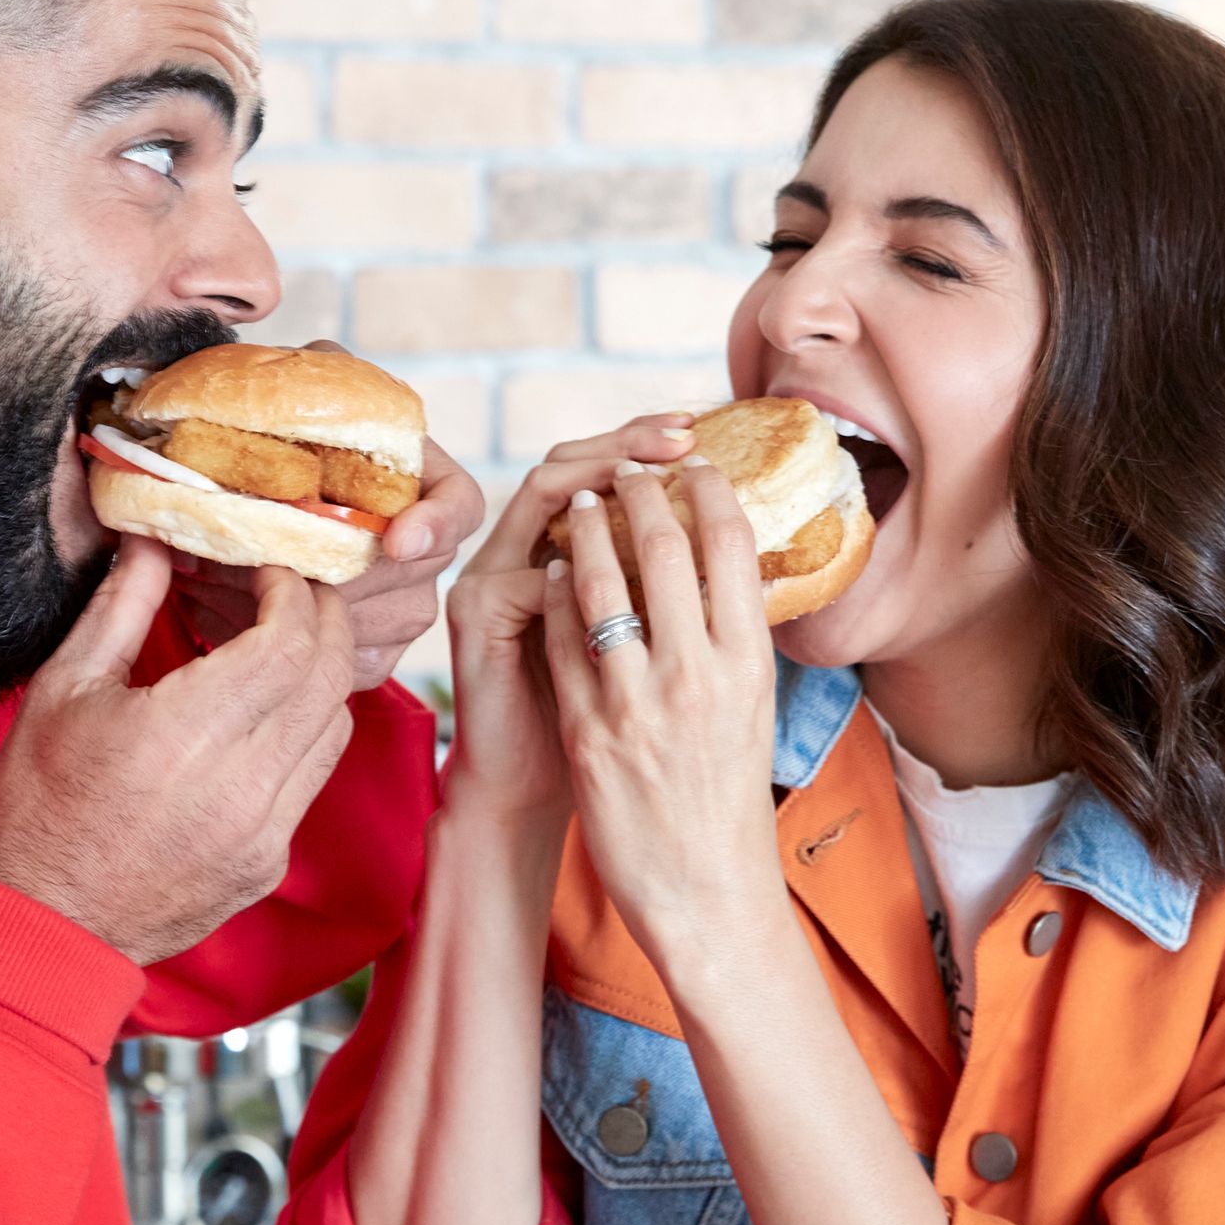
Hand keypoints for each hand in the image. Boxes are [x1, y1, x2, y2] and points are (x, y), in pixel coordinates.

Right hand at [0, 538, 357, 964]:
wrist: (40, 928)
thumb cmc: (35, 810)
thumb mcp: (62, 691)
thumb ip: (119, 608)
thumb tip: (151, 542)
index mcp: (184, 734)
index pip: (290, 640)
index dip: (291, 591)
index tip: (270, 569)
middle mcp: (240, 787)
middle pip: (330, 677)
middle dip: (323, 620)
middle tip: (292, 592)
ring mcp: (263, 834)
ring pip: (336, 728)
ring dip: (321, 676)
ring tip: (283, 647)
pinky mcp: (268, 864)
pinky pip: (312, 780)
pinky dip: (305, 733)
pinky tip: (264, 716)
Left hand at [167, 349, 489, 690]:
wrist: (223, 502)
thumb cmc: (265, 435)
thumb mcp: (293, 387)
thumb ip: (316, 375)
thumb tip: (321, 371)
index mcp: (419, 477)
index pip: (460, 506)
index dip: (437, 524)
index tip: (398, 540)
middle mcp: (423, 545)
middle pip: (409, 578)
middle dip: (336, 574)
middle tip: (263, 559)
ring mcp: (403, 604)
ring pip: (371, 624)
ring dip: (304, 608)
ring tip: (229, 578)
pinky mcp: (371, 652)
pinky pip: (347, 665)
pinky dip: (291, 647)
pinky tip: (241, 612)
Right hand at [440, 416, 699, 824]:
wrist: (527, 791)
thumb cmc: (602, 731)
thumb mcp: (646, 651)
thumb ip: (666, 596)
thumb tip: (748, 547)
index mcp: (561, 553)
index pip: (600, 468)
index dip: (648, 445)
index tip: (706, 437)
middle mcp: (521, 550)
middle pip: (570, 459)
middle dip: (631, 441)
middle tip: (685, 434)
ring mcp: (491, 574)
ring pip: (543, 488)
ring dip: (602, 472)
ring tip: (653, 468)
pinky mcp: (475, 611)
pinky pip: (530, 565)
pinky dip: (576, 555)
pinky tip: (620, 547)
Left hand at [540, 460, 783, 948]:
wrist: (705, 894)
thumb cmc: (731, 800)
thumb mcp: (753, 711)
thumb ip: (734, 642)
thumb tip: (723, 571)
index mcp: (750, 665)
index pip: (731, 548)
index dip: (709, 492)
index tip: (694, 465)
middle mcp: (699, 675)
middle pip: (665, 548)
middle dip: (642, 491)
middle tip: (629, 467)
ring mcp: (639, 703)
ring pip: (600, 584)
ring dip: (585, 529)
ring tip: (581, 502)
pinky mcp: (590, 732)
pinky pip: (562, 641)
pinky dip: (554, 595)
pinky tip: (549, 571)